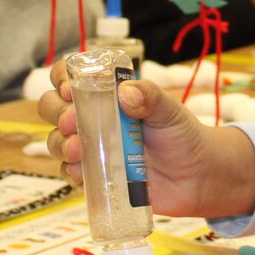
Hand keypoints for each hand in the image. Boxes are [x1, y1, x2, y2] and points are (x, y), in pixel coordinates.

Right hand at [38, 73, 254, 218]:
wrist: (199, 177)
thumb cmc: (184, 136)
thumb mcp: (170, 111)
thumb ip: (151, 98)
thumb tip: (127, 92)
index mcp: (110, 96)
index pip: (73, 77)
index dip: (63, 79)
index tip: (71, 88)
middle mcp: (94, 119)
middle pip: (54, 108)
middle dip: (56, 111)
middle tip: (71, 120)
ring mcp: (93, 148)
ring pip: (57, 141)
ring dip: (59, 142)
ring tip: (78, 148)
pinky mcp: (96, 176)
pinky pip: (70, 172)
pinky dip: (70, 170)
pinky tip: (80, 170)